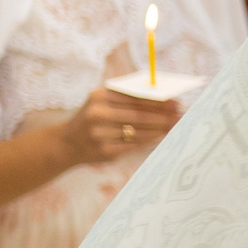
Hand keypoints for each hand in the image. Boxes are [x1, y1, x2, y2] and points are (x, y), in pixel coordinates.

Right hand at [52, 86, 181, 165]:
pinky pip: (134, 145)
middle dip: (164, 115)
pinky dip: (149, 140)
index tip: (176, 102)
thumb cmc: (92, 118)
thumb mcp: (102, 101)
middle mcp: (98, 113)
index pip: (136, 97)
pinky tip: (160, 136)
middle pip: (140, 114)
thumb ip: (127, 97)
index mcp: (99, 96)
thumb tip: (162, 98)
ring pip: (139, 131)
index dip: (159, 100)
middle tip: (181, 115)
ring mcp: (101, 134)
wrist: (67, 143)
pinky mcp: (105, 151)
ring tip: (174, 125)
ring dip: (160, 129)